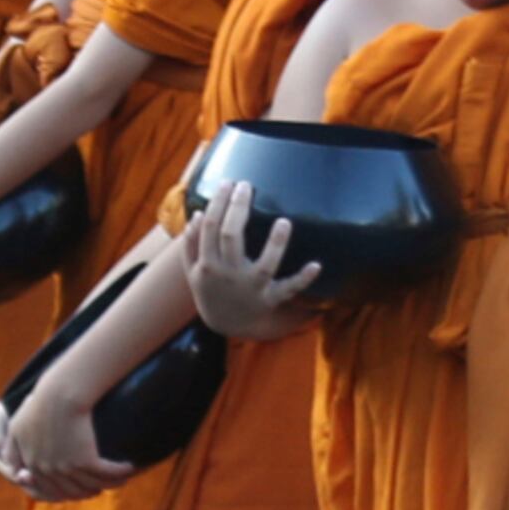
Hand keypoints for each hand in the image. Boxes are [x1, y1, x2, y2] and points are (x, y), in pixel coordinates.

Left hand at [0, 379, 131, 502]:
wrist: (60, 394)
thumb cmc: (40, 404)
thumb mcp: (17, 429)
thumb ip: (10, 451)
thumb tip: (15, 471)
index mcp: (31, 465)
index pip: (47, 491)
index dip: (65, 492)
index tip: (80, 488)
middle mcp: (47, 470)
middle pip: (71, 492)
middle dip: (88, 492)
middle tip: (101, 486)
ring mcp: (66, 468)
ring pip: (91, 487)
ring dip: (108, 485)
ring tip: (119, 479)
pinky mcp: (86, 460)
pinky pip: (107, 474)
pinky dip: (120, 473)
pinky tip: (130, 467)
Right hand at [188, 186, 321, 339]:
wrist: (225, 326)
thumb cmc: (211, 290)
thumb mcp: (193, 270)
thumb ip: (192, 244)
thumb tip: (197, 215)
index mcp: (207, 264)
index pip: (210, 227)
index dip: (218, 203)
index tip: (228, 183)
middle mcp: (228, 274)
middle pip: (230, 236)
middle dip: (236, 209)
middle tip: (246, 186)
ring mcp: (251, 287)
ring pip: (264, 265)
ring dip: (276, 244)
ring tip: (284, 221)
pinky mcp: (270, 299)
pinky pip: (289, 290)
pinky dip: (303, 279)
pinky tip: (316, 265)